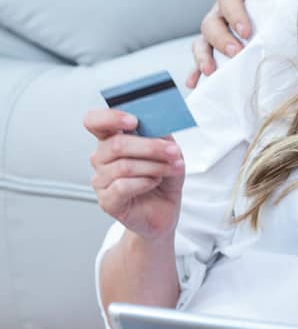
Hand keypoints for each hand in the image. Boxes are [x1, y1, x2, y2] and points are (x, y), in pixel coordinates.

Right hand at [84, 108, 184, 242]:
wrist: (165, 210)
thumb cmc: (163, 179)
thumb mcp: (168, 151)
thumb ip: (160, 133)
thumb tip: (157, 121)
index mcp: (111, 139)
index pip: (95, 121)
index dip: (111, 118)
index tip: (134, 121)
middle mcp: (101, 158)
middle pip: (116, 145)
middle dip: (150, 147)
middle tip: (173, 152)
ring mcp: (101, 180)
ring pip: (124, 166)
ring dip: (154, 166)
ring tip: (172, 169)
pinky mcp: (107, 201)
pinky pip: (122, 186)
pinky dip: (144, 182)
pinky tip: (155, 182)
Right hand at [186, 0, 297, 88]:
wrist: (289, 6)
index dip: (235, 13)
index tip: (247, 31)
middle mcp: (222, 8)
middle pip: (211, 22)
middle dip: (221, 39)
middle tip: (236, 53)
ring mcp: (219, 29)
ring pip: (202, 41)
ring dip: (203, 57)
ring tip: (210, 71)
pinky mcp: (219, 47)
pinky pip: (203, 59)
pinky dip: (196, 71)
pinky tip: (195, 83)